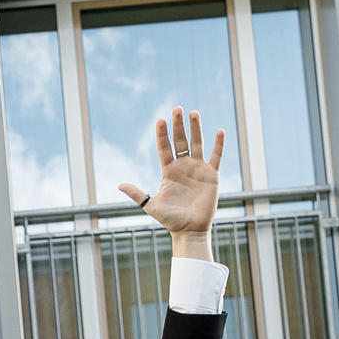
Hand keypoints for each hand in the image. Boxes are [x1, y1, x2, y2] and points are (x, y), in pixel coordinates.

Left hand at [116, 107, 224, 254]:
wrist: (190, 230)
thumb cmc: (170, 220)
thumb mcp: (151, 205)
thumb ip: (137, 194)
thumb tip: (119, 185)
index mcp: (169, 171)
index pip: (164, 147)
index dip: (162, 134)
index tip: (160, 120)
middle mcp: (184, 166)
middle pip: (181, 141)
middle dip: (178, 125)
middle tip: (177, 108)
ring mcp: (198, 169)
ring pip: (197, 144)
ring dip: (196, 128)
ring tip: (193, 113)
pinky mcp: (212, 175)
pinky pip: (216, 156)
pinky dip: (218, 144)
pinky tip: (219, 130)